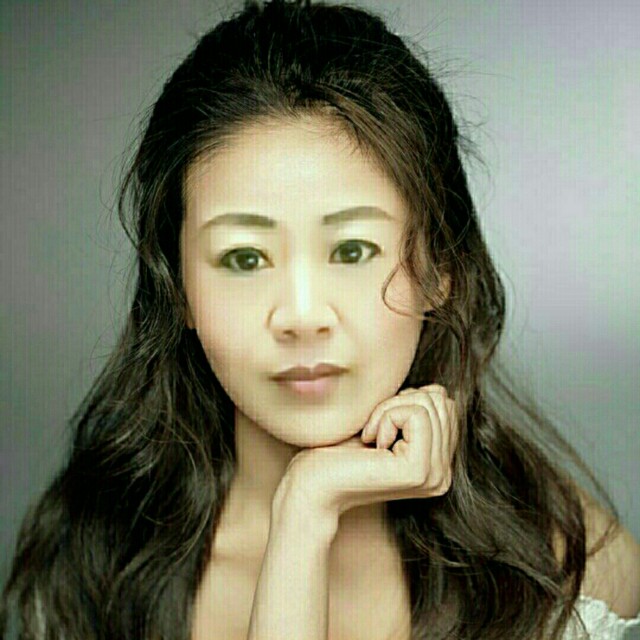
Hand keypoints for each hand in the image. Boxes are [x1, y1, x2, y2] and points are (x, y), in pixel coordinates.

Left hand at [275, 384, 459, 519]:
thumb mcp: (387, 422)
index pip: (445, 403)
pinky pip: (416, 414)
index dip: (405, 400)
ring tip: (370, 438)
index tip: (378, 425)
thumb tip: (439, 391)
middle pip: (440, 401)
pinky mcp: (419, 471)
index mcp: (438, 463)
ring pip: (429, 404)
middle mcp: (442, 473)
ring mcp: (434, 475)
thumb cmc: (339, 449)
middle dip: (399, 402)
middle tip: (372, 431)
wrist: (312, 483)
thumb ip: (419, 410)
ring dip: (388, 409)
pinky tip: (370, 442)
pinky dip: (385, 416)